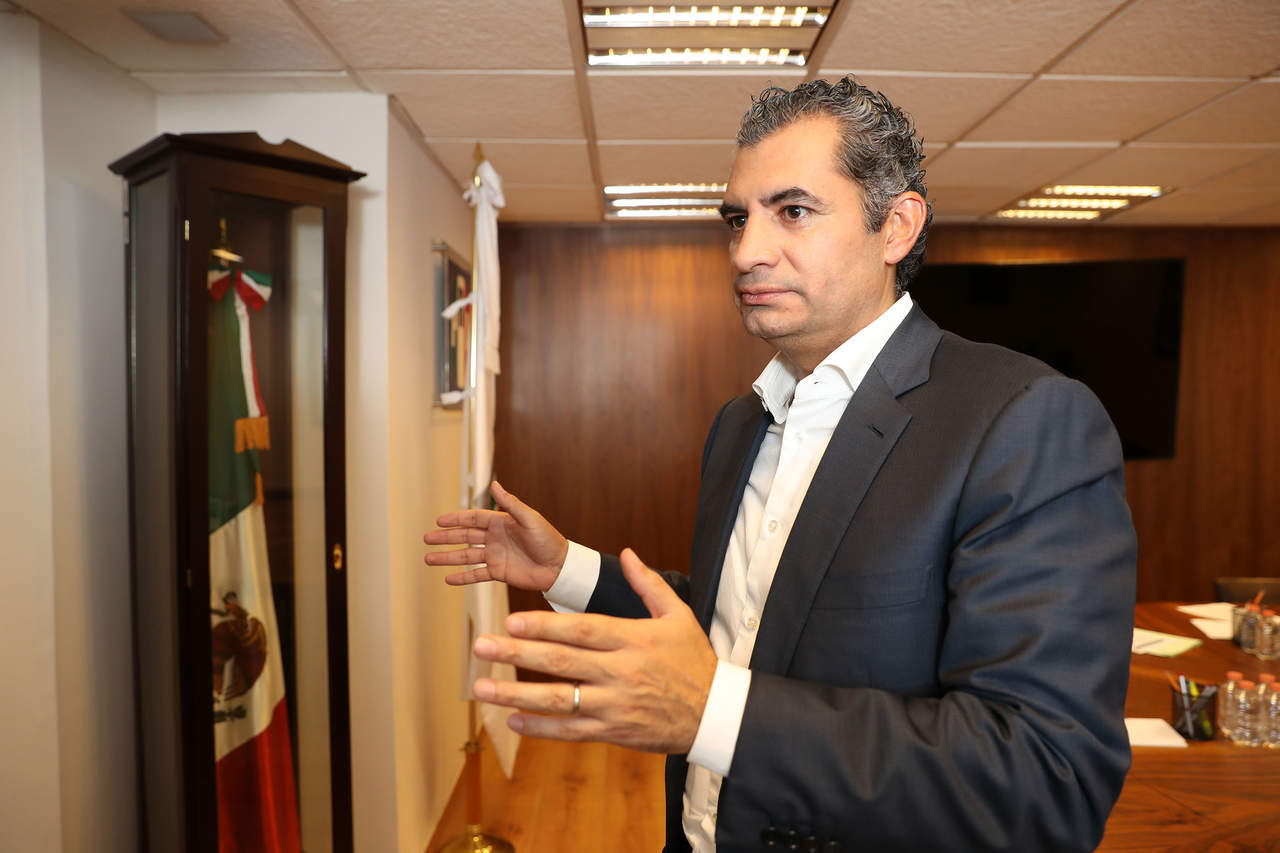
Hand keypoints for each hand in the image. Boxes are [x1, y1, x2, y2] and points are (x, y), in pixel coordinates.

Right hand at [424, 480, 567, 591]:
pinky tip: (448, 579)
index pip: (473, 519)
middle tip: (426, 539)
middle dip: (445, 538)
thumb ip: (510, 504)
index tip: (438, 521)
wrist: (560, 566)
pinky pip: (476, 575)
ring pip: (466, 556)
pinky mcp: (499, 572)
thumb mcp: (530, 519)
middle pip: (465, 537)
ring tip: (429, 559)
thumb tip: (494, 485)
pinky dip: (463, 577)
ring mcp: (495, 555)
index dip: (456, 519)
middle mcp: (495, 538)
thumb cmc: (548, 540)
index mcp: (501, 522)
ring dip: (447, 558)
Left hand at [471, 548, 718, 753]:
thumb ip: (649, 584)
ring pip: (558, 700)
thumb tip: (626, 553)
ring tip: (481, 688)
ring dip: (516, 695)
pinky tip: (512, 720)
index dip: (544, 626)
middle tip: (480, 645)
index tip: (510, 621)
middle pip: (560, 662)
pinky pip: (571, 730)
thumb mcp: (678, 615)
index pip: (581, 630)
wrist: (716, 714)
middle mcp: (620, 672)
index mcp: (632, 639)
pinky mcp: (613, 731)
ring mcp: (614, 705)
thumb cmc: (694, 661)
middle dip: (516, 654)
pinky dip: (541, 728)